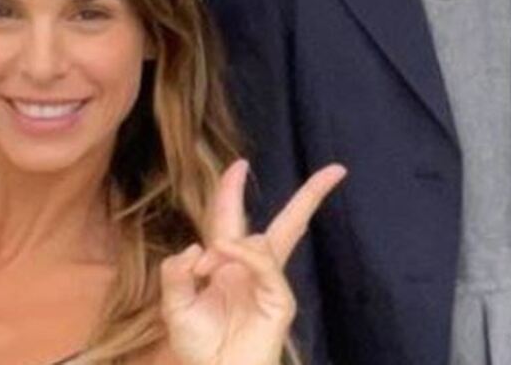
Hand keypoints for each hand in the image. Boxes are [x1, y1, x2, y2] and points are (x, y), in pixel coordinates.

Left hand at [159, 159, 345, 364]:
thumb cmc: (199, 345)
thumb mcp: (175, 306)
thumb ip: (178, 273)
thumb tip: (198, 246)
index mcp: (228, 264)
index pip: (232, 219)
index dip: (233, 192)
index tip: (240, 165)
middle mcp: (254, 267)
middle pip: (288, 223)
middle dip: (310, 196)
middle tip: (335, 170)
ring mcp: (271, 282)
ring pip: (266, 244)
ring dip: (233, 243)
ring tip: (209, 262)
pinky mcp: (280, 299)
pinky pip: (265, 267)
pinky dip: (245, 254)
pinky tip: (225, 253)